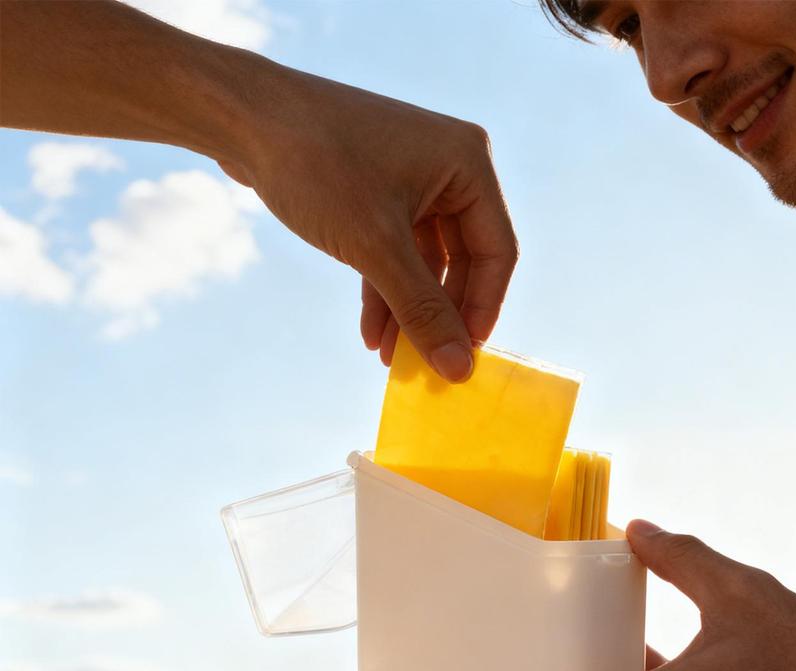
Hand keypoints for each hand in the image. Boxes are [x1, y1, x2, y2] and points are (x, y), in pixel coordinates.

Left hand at [223, 68, 516, 381]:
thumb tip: (459, 368)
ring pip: (425, 263)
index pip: (496, 252)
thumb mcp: (375, 247)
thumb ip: (422, 310)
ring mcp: (414, 180)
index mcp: (468, 163)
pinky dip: (384, 290)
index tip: (462, 357)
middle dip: (437, 315)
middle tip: (424, 364)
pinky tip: (371, 331)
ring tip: (389, 358)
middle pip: (462, 262)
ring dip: (408, 311)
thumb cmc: (315, 164)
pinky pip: (396, 252)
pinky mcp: (380, 192)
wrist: (240, 118)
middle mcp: (449, 168)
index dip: (481, 310)